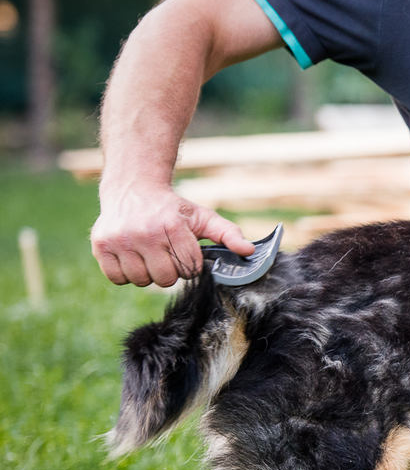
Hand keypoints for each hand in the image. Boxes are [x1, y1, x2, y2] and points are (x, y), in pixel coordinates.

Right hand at [91, 180, 253, 286]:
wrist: (133, 188)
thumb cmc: (173, 208)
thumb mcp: (203, 217)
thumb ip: (228, 234)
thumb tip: (249, 251)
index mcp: (172, 226)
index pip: (190, 269)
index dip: (191, 265)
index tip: (186, 253)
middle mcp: (144, 233)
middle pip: (166, 278)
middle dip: (171, 271)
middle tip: (167, 255)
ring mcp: (120, 239)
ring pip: (142, 281)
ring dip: (148, 273)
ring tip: (149, 255)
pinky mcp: (100, 245)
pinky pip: (117, 279)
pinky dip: (126, 274)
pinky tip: (132, 257)